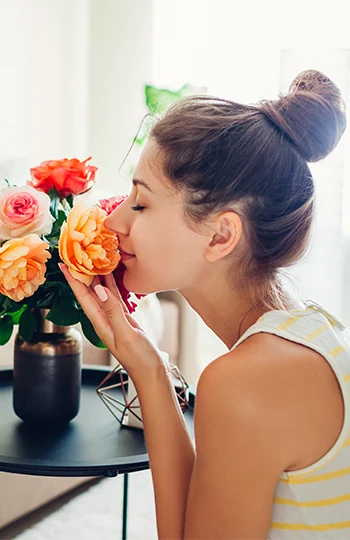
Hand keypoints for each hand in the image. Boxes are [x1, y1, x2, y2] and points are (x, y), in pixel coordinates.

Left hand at [59, 264, 167, 387]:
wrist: (152, 372)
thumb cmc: (139, 358)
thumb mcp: (126, 334)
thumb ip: (113, 311)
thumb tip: (99, 289)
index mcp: (100, 323)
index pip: (82, 297)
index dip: (73, 281)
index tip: (64, 264)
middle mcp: (104, 319)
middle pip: (89, 292)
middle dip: (81, 274)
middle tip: (77, 254)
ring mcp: (114, 318)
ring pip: (101, 292)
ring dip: (96, 276)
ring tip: (92, 258)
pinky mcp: (124, 318)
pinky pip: (114, 297)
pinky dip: (112, 284)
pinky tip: (112, 275)